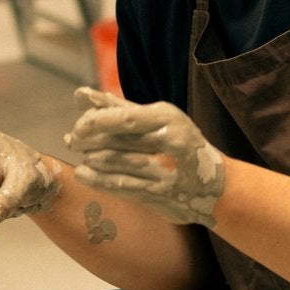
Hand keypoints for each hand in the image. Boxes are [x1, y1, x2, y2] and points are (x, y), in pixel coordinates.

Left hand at [63, 86, 225, 227]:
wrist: (216, 186)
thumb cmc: (180, 143)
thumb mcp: (158, 119)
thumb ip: (119, 107)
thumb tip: (80, 94)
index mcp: (167, 119)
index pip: (124, 118)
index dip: (95, 122)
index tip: (78, 126)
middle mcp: (168, 144)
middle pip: (116, 141)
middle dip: (88, 141)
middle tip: (73, 140)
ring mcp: (164, 172)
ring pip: (116, 165)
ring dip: (91, 160)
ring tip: (80, 156)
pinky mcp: (158, 195)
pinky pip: (120, 186)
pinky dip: (97, 180)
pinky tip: (84, 174)